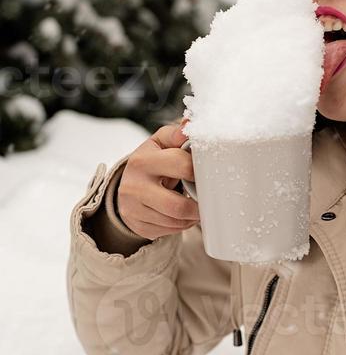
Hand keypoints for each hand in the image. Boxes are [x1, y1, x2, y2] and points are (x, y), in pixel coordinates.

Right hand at [117, 118, 199, 239]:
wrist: (127, 184)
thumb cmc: (152, 161)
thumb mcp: (160, 143)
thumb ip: (176, 134)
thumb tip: (189, 124)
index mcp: (142, 161)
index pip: (182, 166)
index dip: (200, 171)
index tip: (209, 172)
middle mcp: (134, 187)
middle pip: (178, 206)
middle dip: (199, 204)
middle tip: (210, 197)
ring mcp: (134, 210)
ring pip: (176, 222)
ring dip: (193, 216)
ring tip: (198, 204)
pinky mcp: (139, 226)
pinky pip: (170, 231)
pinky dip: (183, 224)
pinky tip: (184, 213)